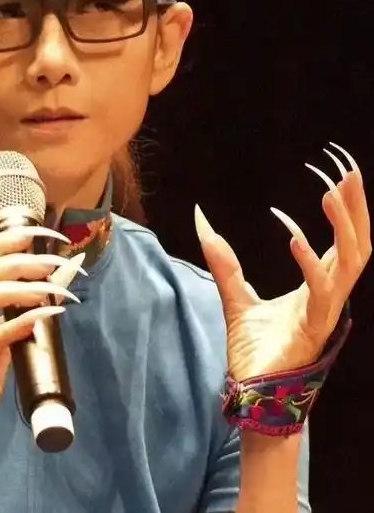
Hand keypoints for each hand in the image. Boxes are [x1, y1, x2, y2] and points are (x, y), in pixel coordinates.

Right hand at [0, 226, 85, 431]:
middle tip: (54, 263)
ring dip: (16, 289)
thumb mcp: (2, 337)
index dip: (12, 240)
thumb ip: (21, 309)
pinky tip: (40, 317)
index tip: (47, 234)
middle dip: (20, 262)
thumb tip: (61, 280)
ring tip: (48, 289)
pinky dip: (13, 326)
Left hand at [195, 143, 370, 381]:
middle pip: (358, 243)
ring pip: (351, 263)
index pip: (343, 239)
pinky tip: (294, 238)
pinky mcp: (313, 329)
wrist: (252, 390)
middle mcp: (331, 295)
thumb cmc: (254, 348)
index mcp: (320, 285)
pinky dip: (311, 263)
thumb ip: (222, 258)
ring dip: (345, 226)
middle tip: (349, 168)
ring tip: (330, 192)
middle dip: (358, 207)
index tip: (340, 171)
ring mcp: (327, 312)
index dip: (347, 207)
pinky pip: (321, 292)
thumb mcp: (235, 292)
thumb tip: (201, 218)